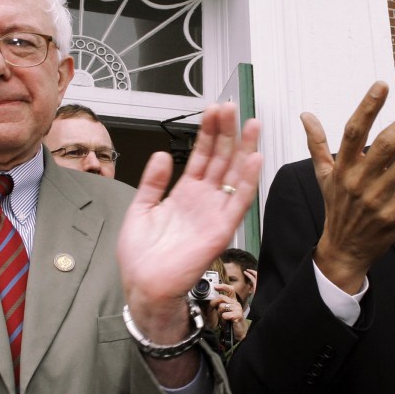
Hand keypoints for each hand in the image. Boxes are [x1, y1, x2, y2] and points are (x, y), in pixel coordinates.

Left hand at [117, 103, 260, 381]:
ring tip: (251, 124)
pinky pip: (237, 202)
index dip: (208, 132)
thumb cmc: (141, 257)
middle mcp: (203, 201)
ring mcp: (213, 214)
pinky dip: (247, 181)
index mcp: (184, 194)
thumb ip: (153, 182)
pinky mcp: (220, 230)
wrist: (143, 286)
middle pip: (221, 159)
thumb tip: (164, 155)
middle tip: (232, 107)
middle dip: (227, 132)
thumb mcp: (141, 209)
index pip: (202, 156)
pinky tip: (254, 159)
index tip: (213, 110)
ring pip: (233, 175)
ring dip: (244, 149)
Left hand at [209, 283, 247, 340]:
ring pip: (222, 306)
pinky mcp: (238, 315)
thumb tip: (212, 300)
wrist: (236, 332)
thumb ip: (218, 304)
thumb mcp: (222, 312)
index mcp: (232, 301)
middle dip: (216, 305)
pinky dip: (223, 319)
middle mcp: (236, 303)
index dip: (223, 287)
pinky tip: (227, 321)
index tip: (216, 287)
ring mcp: (238, 308)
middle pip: (222, 298)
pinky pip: (224, 315)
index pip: (230, 290)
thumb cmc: (229, 322)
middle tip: (218, 312)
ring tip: (224, 318)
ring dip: (220, 314)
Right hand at [308, 83, 394, 292]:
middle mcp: (358, 181)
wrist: (343, 249)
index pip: (353, 131)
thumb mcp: (324, 175)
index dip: (367, 107)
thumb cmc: (337, 207)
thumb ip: (317, 143)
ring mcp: (376, 199)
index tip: (382, 85)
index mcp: (342, 167)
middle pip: (387, 143)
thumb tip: (306, 116)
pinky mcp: (393, 216)